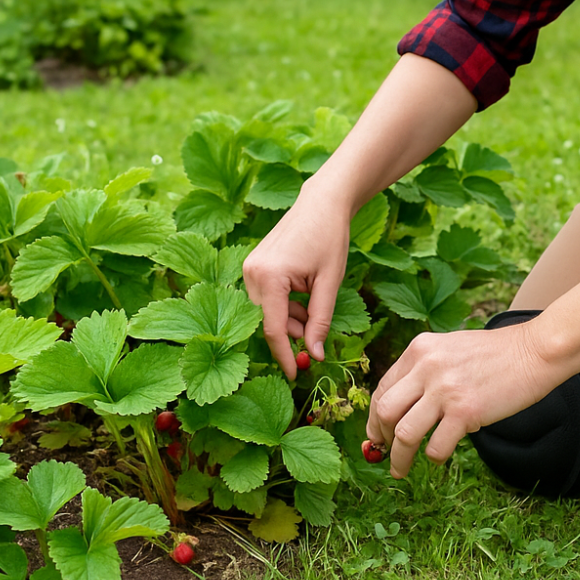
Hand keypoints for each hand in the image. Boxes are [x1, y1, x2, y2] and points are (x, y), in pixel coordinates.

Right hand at [242, 185, 349, 379]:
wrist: (321, 203)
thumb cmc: (330, 238)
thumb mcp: (330, 282)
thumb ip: (321, 320)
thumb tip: (314, 355)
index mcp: (269, 276)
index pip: (273, 328)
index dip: (284, 355)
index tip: (296, 376)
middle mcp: (251, 272)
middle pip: (268, 321)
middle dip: (292, 334)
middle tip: (315, 336)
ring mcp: (249, 267)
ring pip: (266, 311)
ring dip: (290, 319)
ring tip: (314, 308)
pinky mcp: (253, 265)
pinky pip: (266, 297)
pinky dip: (285, 305)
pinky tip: (304, 298)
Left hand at [366, 317, 561, 477]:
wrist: (534, 351)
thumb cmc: (495, 354)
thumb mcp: (450, 350)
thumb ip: (425, 371)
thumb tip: (400, 410)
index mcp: (419, 349)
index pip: (382, 388)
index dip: (375, 417)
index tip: (378, 435)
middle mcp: (426, 366)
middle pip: (385, 411)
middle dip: (381, 438)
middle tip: (386, 453)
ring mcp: (445, 389)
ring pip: (404, 434)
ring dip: (399, 458)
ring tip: (400, 469)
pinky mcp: (465, 411)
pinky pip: (436, 447)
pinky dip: (433, 457)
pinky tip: (439, 456)